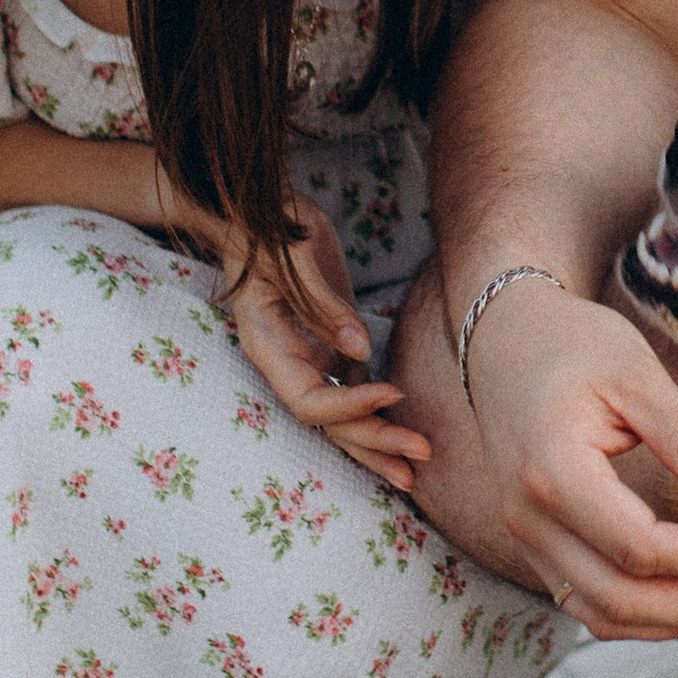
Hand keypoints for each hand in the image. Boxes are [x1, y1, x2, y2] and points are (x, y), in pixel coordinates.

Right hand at [213, 196, 428, 490]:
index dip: (349, 405)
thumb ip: (321, 304)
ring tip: (416, 469)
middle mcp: (286, 361)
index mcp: (266, 345)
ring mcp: (309, 356)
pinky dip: (379, 412)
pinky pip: (355, 389)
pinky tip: (406, 432)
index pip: (307, 398)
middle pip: (329, 419)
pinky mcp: (330, 344)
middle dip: (374, 440)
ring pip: (342, 414)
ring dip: (378, 440)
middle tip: (421, 456)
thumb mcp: (289, 254)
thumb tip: (360, 350)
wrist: (256, 208)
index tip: (393, 393)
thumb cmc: (267, 224)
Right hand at [459, 275, 677, 640]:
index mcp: (552, 471)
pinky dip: (639, 612)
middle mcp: (528, 516)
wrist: (505, 340)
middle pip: (616, 595)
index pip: (637, 547)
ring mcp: (525, 534)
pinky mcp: (535, 540)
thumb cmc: (573, 346)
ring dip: (670, 620)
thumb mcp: (636, 374)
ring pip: (598, 611)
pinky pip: (584, 598)